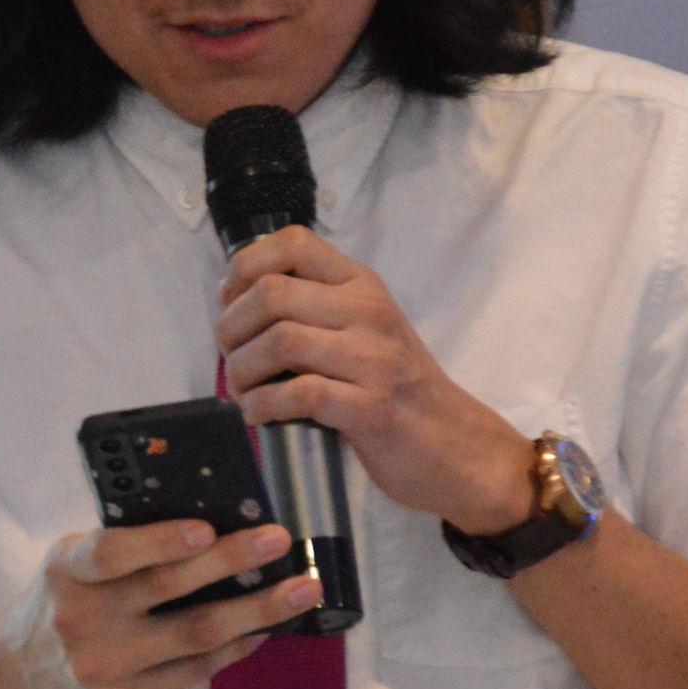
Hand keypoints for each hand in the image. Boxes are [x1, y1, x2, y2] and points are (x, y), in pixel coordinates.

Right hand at [0, 518, 324, 688]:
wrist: (19, 686)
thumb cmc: (65, 605)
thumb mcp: (72, 567)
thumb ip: (123, 548)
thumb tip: (213, 521)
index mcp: (67, 571)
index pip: (111, 553)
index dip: (159, 541)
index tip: (206, 528)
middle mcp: (81, 620)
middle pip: (168, 589)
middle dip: (231, 562)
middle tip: (279, 540)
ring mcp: (103, 668)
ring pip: (194, 635)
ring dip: (256, 611)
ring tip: (302, 589)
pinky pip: (193, 672)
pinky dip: (235, 648)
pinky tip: (264, 629)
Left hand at [216, 226, 533, 533]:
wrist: (457, 447)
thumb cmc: (398, 389)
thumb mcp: (364, 331)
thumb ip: (315, 310)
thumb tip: (236, 301)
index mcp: (362, 285)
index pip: (294, 242)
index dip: (245, 266)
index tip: (230, 302)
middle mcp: (369, 311)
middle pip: (272, 294)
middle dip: (232, 328)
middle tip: (230, 358)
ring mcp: (374, 359)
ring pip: (280, 340)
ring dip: (243, 370)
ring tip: (242, 391)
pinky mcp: (372, 408)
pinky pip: (300, 393)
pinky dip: (264, 406)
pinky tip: (259, 415)